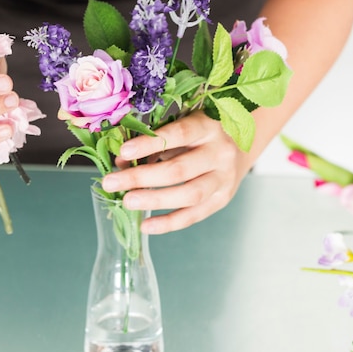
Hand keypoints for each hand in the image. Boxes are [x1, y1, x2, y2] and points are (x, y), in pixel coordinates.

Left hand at [101, 110, 249, 233]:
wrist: (241, 146)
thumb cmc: (202, 132)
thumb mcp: (181, 126)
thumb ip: (153, 141)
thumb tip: (121, 162)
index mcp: (208, 127)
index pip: (178, 134)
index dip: (150, 144)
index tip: (123, 152)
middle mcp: (220, 153)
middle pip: (179, 169)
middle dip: (141, 178)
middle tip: (111, 182)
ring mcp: (224, 178)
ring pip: (189, 194)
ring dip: (154, 200)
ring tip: (127, 202)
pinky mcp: (223, 199)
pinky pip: (194, 215)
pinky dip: (169, 223)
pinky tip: (146, 225)